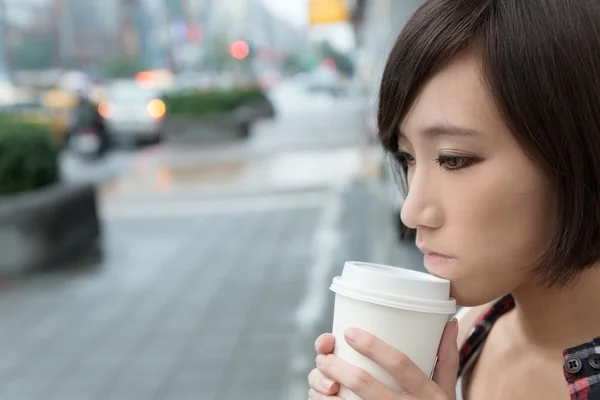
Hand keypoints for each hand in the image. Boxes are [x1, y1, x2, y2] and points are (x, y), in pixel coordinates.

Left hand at [307, 320, 458, 398]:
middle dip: (338, 366)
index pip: (400, 364)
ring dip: (325, 388)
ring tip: (318, 374)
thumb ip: (446, 358)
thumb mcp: (447, 391)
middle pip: (365, 384)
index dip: (373, 347)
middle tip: (324, 355)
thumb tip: (450, 322)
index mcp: (427, 394)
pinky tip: (318, 396)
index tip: (349, 331)